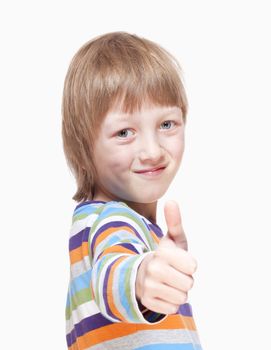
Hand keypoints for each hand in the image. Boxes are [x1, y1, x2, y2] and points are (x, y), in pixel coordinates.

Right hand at [135, 200, 196, 314]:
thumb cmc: (164, 256)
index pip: (193, 266)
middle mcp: (153, 270)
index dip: (189, 265)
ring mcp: (148, 287)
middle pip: (189, 284)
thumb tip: (171, 201)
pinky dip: (170, 302)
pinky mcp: (147, 302)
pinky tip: (162, 292)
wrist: (142, 273)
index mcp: (161, 253)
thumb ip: (174, 221)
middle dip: (185, 280)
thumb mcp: (172, 239)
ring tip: (168, 283)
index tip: (179, 261)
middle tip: (174, 273)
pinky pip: (173, 308)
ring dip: (178, 292)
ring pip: (182, 298)